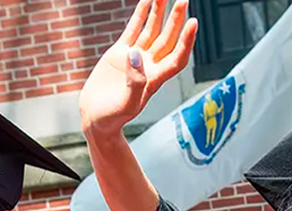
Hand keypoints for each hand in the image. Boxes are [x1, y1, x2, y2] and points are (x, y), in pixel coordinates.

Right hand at [79, 0, 197, 135]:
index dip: (186, 41)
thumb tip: (136, 54)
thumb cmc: (113, 118)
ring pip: (151, 30)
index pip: (177, 56)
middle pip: (168, 39)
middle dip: (176, 20)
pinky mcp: (119, 53)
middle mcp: (149, 66)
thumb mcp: (126, 105)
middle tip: (184, 0)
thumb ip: (135, 81)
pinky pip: (133, 29)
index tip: (193, 23)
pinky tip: (147, 1)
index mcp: (155, 79)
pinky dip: (140, 15)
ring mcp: (135, 58)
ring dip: (159, 13)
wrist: (97, 119)